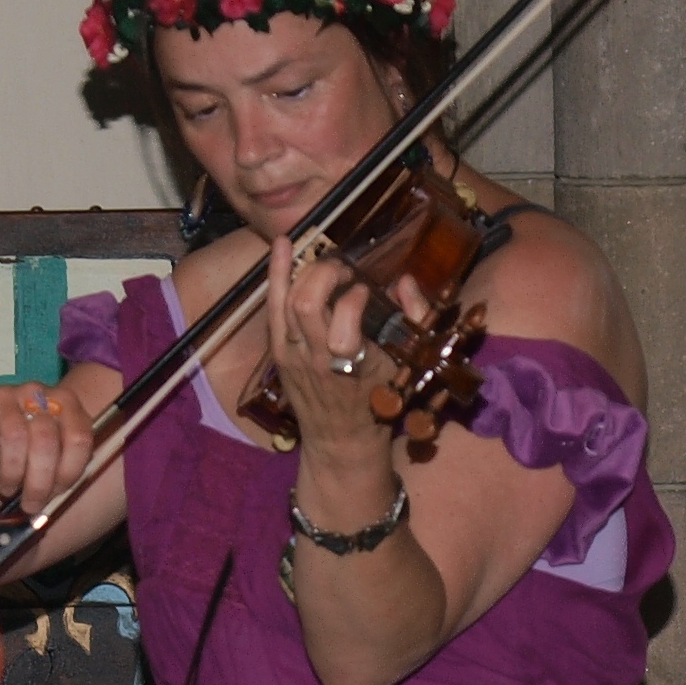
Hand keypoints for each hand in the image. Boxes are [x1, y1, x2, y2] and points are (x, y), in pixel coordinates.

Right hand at [0, 379, 97, 518]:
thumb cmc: (24, 445)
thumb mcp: (48, 452)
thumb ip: (60, 468)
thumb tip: (56, 507)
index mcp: (65, 402)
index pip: (78, 437)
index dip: (70, 471)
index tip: (58, 495)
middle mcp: (35, 393)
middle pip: (45, 439)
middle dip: (39, 481)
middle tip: (32, 506)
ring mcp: (2, 395)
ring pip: (15, 437)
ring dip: (13, 475)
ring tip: (8, 494)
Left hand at [266, 237, 408, 461]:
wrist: (341, 438)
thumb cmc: (378, 400)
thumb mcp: (405, 364)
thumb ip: (413, 319)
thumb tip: (405, 281)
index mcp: (353, 360)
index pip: (347, 313)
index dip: (356, 293)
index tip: (367, 291)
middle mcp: (318, 357)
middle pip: (307, 301)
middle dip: (325, 273)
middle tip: (344, 272)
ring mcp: (293, 355)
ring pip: (286, 301)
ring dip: (304, 271)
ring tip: (323, 263)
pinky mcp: (278, 353)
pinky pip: (272, 307)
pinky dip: (276, 274)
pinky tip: (282, 245)